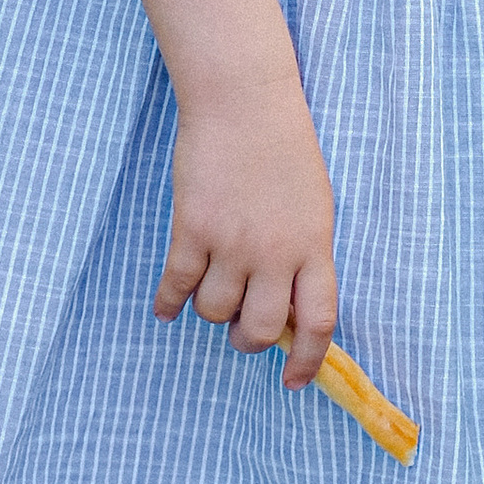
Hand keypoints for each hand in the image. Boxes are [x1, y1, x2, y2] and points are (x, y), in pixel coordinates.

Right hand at [155, 87, 338, 385]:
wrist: (244, 102)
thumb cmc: (284, 151)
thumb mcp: (314, 207)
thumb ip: (305, 258)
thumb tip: (286, 313)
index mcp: (314, 246)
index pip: (318, 322)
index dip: (307, 360)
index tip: (293, 381)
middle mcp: (275, 252)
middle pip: (259, 330)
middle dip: (247, 339)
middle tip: (240, 328)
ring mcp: (232, 242)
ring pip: (214, 311)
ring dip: (210, 311)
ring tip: (210, 292)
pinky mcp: (192, 229)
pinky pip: (176, 286)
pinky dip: (168, 303)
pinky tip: (165, 307)